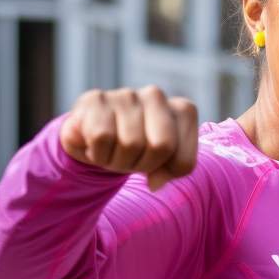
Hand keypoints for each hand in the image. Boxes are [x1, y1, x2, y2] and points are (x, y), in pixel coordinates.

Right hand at [60, 86, 198, 190]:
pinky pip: (102, 137)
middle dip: (142, 164)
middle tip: (130, 157)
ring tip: (112, 149)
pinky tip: (95, 143)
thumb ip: (173, 169)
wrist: (94, 136)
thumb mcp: (163, 161)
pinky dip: (97, 152)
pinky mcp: (96, 99)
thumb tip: (156, 183)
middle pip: (160, 147)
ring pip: (130, 143)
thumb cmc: (138, 147)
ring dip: (116, 160)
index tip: (154, 161)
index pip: (183, 160)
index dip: (165, 170)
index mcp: (183, 110)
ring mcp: (127, 94)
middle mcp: (157, 96)